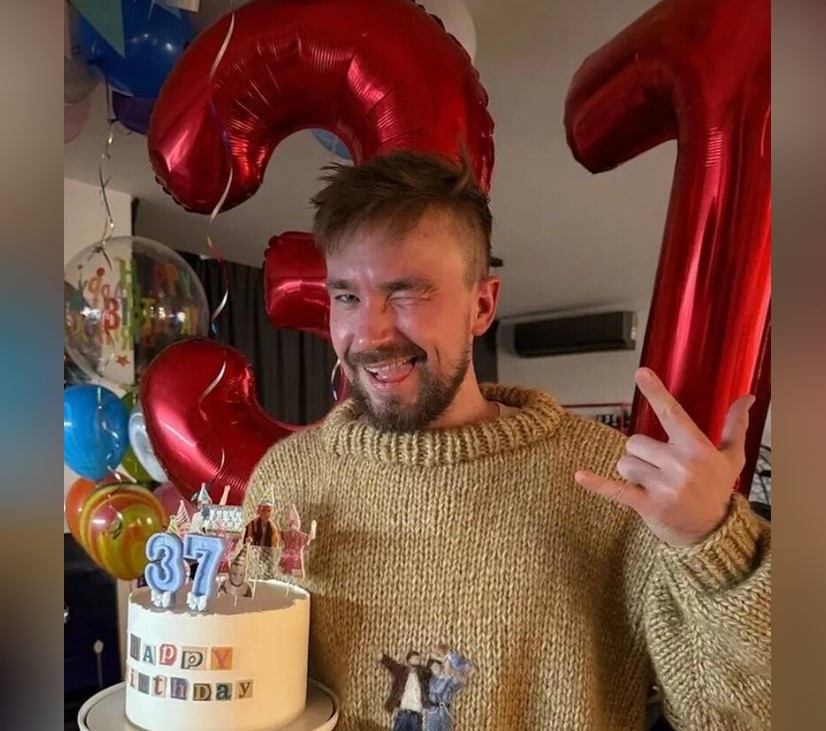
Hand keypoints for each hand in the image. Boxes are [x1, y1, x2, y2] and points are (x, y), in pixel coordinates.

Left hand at [574, 367, 754, 546]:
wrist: (712, 532)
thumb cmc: (716, 490)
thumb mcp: (731, 457)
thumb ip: (735, 425)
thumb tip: (747, 397)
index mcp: (696, 448)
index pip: (672, 414)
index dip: (655, 392)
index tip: (641, 373)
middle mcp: (680, 465)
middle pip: (635, 442)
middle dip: (641, 454)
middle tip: (660, 469)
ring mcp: (663, 486)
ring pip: (625, 462)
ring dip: (632, 472)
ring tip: (653, 484)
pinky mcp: (647, 505)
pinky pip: (615, 490)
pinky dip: (597, 484)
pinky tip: (580, 476)